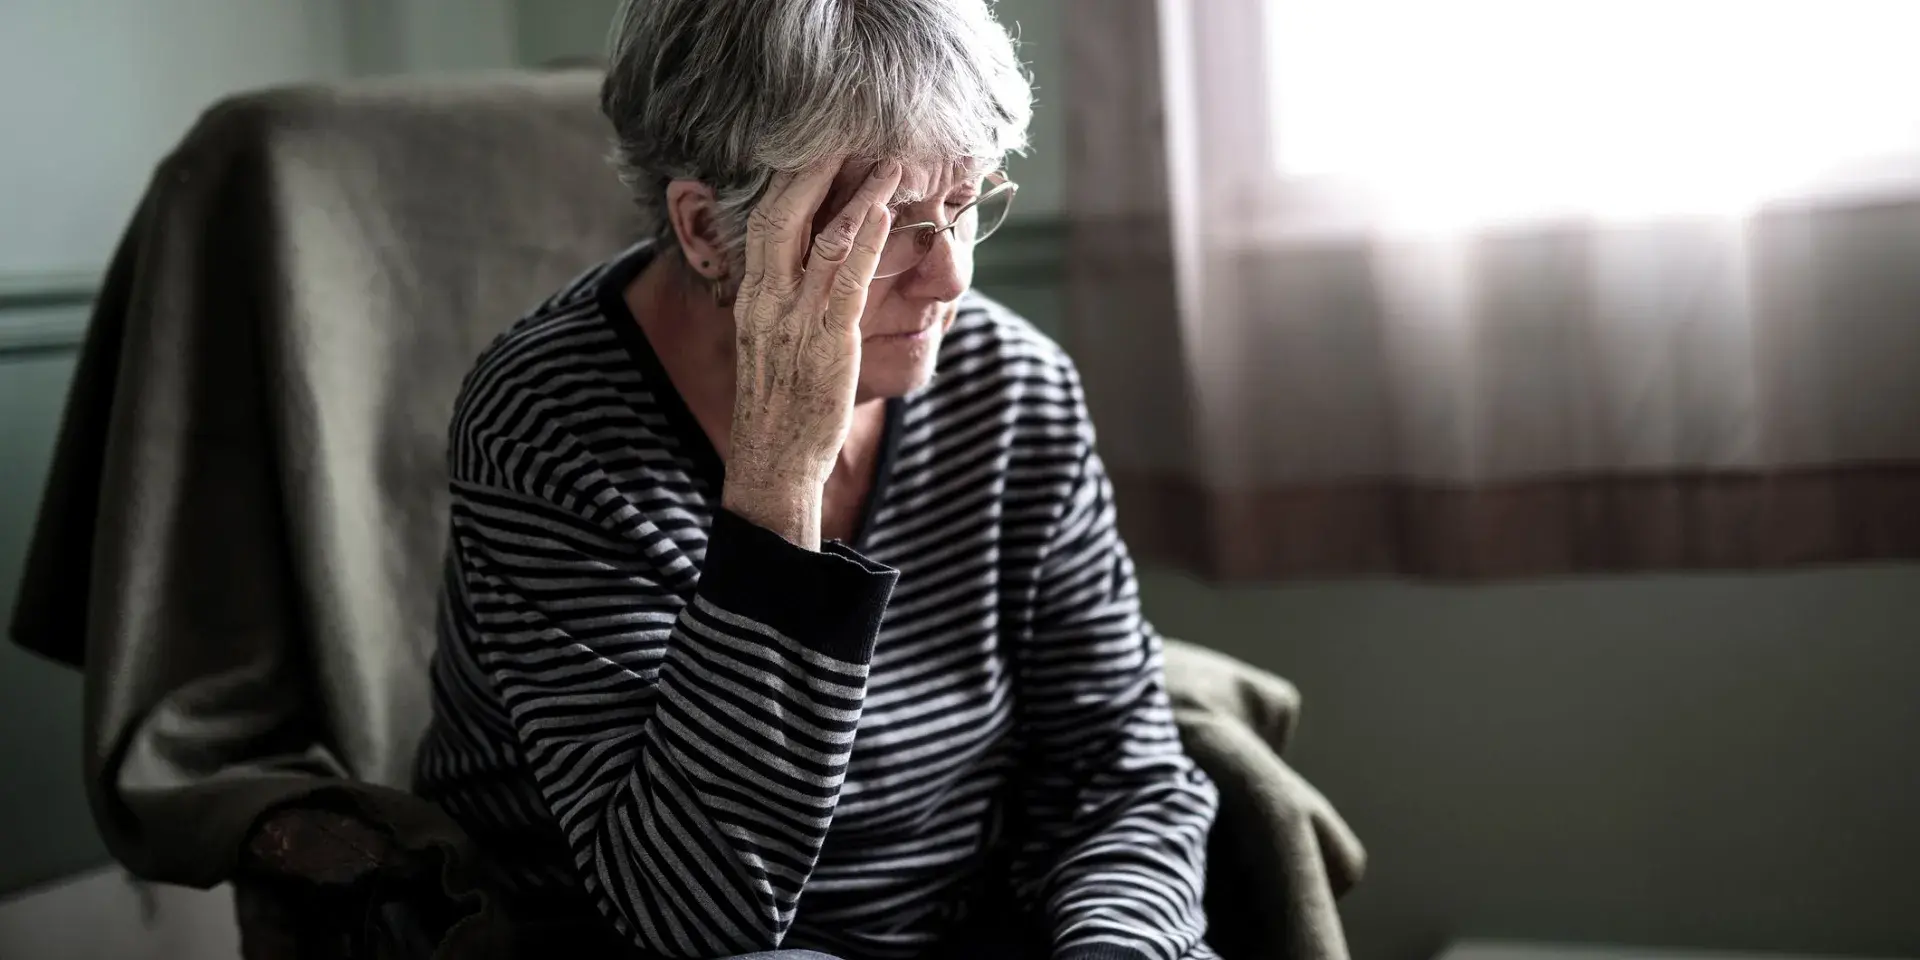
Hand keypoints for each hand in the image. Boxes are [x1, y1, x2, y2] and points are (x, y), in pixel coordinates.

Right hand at [723, 160, 900, 547]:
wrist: (770, 462)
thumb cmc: (778, 406)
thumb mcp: (769, 344)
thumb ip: (781, 304)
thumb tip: (802, 274)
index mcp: (751, 298)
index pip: (764, 224)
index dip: (790, 182)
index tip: (816, 149)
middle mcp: (766, 301)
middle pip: (781, 215)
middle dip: (815, 170)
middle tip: (848, 134)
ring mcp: (793, 320)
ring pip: (821, 240)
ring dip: (859, 196)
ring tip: (891, 164)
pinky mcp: (825, 342)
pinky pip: (844, 280)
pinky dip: (865, 240)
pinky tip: (884, 213)